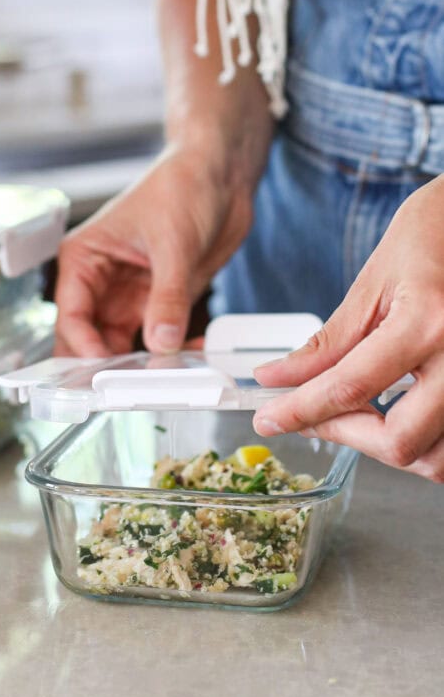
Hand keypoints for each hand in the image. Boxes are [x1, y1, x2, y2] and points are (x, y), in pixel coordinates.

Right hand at [55, 142, 257, 355]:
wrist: (221, 173)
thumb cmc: (182, 184)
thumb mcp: (174, 243)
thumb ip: (168, 296)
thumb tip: (161, 341)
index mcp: (84, 257)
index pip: (72, 314)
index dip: (84, 347)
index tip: (104, 371)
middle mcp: (100, 281)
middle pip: (89, 338)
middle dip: (106, 365)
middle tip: (128, 388)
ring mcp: (129, 295)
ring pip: (121, 346)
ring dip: (142, 364)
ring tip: (165, 375)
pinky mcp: (159, 302)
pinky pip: (156, 340)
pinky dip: (171, 352)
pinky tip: (191, 354)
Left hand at [252, 175, 443, 481]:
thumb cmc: (434, 237)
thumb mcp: (374, 283)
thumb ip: (328, 343)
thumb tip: (276, 378)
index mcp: (428, 321)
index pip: (351, 386)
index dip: (301, 411)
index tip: (269, 420)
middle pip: (401, 441)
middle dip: (350, 438)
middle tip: (317, 418)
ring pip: (436, 459)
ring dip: (391, 450)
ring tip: (360, 416)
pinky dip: (423, 444)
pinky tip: (399, 415)